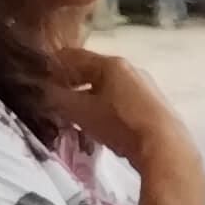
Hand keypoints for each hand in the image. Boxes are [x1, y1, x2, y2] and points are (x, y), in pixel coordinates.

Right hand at [47, 51, 192, 179]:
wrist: (166, 148)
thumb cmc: (120, 124)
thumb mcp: (80, 111)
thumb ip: (58, 98)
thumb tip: (45, 91)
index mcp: (111, 63)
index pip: (72, 56)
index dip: (52, 67)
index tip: (38, 81)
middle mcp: (131, 69)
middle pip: (92, 71)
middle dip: (72, 83)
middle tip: (55, 99)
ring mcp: (146, 88)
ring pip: (109, 88)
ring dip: (90, 98)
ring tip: (77, 115)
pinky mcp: (155, 107)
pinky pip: (123, 102)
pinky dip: (108, 108)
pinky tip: (104, 124)